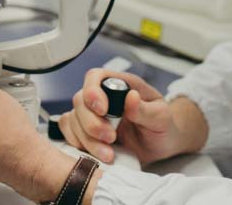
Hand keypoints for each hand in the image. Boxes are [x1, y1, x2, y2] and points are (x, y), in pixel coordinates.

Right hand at [57, 68, 207, 165]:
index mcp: (121, 85)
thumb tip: (131, 97)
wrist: (161, 146)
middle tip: (111, 138)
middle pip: (80, 100)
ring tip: (108, 154)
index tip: (103, 110)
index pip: (95, 77)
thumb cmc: (162, 126)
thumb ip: (145, 109)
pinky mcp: (87, 132)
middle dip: (92, 123)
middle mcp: (103, 97)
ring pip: (73, 119)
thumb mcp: (161, 117)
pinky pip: (69, 132)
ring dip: (87, 139)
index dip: (92, 91)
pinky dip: (78, 143)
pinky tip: (95, 153)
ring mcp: (92, 114)